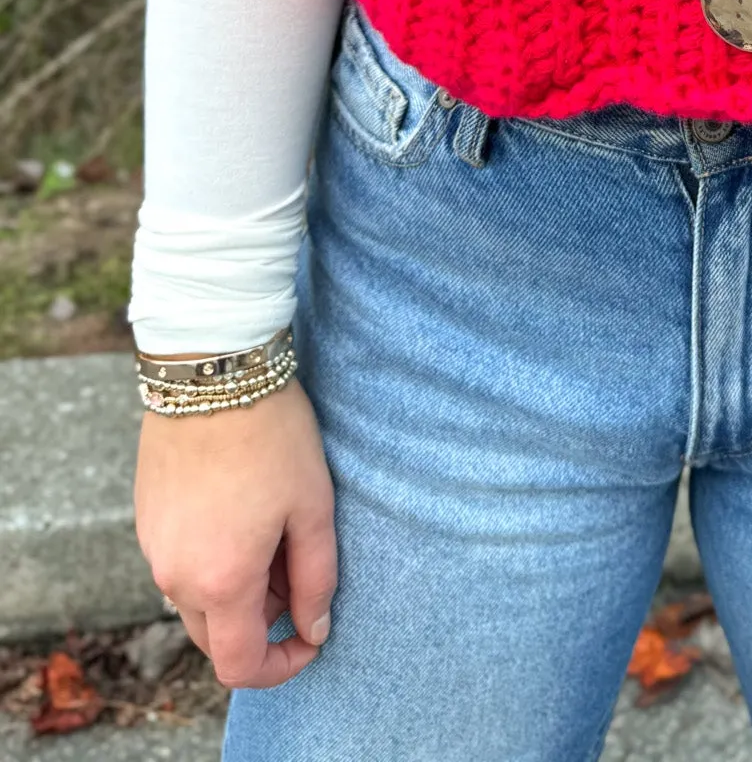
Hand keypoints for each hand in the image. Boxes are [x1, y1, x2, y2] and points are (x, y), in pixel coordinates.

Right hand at [135, 380, 335, 689]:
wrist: (213, 373)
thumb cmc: (272, 436)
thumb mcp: (312, 507)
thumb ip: (317, 579)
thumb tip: (314, 630)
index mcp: (221, 582)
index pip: (241, 665)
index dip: (282, 666)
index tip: (312, 636)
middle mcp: (176, 576)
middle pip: (216, 639)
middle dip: (262, 625)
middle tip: (300, 572)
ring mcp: (153, 549)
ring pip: (197, 602)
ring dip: (237, 593)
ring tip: (275, 535)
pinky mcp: (146, 522)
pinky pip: (179, 566)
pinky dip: (212, 564)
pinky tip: (243, 514)